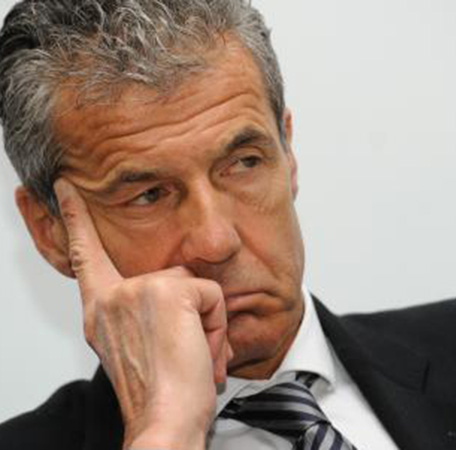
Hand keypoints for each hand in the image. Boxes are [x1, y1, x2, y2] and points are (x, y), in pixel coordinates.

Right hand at [54, 179, 230, 449]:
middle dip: (193, 314)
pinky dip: (216, 326)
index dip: (75, 219)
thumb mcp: (140, 347)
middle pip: (173, 277)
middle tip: (186, 354)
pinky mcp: (167, 292)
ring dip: (206, 324)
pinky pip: (212, 295)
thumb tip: (184, 295)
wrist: (164, 423)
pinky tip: (201, 352)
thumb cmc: (159, 394)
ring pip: (196, 286)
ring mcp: (138, 291)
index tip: (64, 187)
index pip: (85, 255)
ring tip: (193, 356)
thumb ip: (146, 313)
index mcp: (100, 310)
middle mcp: (112, 298)